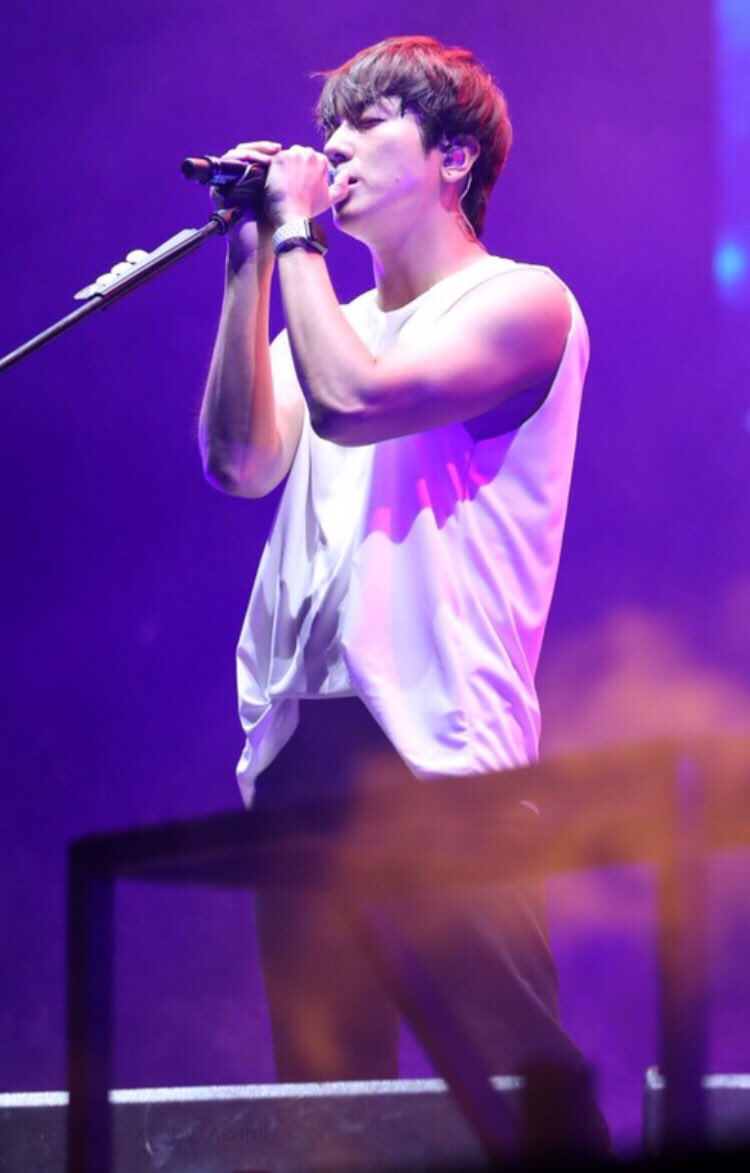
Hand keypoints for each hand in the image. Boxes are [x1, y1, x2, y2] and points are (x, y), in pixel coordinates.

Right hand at [210, 140, 282, 265]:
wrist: (256, 245)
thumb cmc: (272, 226)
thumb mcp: (280, 198)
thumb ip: (283, 179)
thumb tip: (297, 158)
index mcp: (251, 181)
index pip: (256, 156)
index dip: (267, 150)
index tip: (282, 149)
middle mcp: (237, 181)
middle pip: (245, 153)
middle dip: (261, 148)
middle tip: (276, 148)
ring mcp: (227, 186)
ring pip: (234, 157)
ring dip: (251, 152)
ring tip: (266, 154)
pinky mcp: (218, 192)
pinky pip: (224, 169)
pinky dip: (237, 161)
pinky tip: (253, 160)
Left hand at [264, 145, 351, 226]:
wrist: (291, 215)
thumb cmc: (310, 209)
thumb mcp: (330, 200)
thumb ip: (342, 186)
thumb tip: (346, 173)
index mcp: (321, 160)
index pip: (310, 159)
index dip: (304, 171)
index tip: (300, 184)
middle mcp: (309, 154)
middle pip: (299, 154)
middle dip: (295, 166)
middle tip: (291, 183)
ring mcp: (293, 154)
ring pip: (287, 155)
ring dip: (285, 166)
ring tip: (283, 183)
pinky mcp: (279, 158)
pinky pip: (275, 158)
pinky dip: (274, 168)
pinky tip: (275, 181)